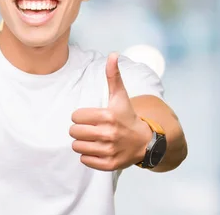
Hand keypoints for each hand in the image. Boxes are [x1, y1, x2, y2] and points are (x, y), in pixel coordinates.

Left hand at [69, 53, 152, 170]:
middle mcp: (108, 134)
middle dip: (79, 129)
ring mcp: (109, 150)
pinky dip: (88, 156)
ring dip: (82, 143)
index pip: (76, 116)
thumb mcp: (120, 96)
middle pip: (74, 132)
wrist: (145, 142)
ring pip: (77, 147)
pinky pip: (84, 160)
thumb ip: (113, 75)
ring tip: (94, 139)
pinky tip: (98, 149)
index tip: (91, 117)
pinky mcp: (109, 164)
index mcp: (108, 115)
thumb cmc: (128, 116)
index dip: (81, 116)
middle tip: (91, 128)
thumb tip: (113, 54)